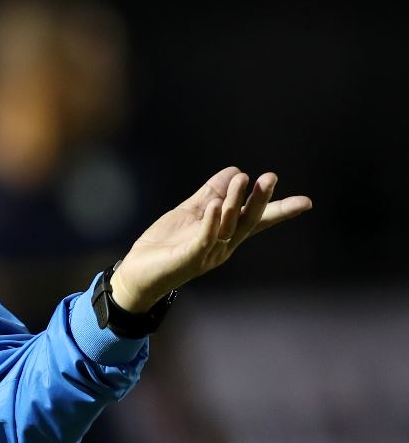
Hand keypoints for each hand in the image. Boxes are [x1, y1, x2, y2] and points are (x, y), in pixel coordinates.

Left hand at [110, 167, 312, 311]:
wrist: (137, 273)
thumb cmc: (165, 245)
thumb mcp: (190, 213)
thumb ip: (209, 194)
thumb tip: (234, 170)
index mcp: (225, 235)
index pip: (256, 220)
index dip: (279, 210)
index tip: (306, 202)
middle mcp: (222, 246)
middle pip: (247, 221)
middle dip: (260, 200)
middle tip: (270, 178)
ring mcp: (207, 253)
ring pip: (228, 226)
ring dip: (236, 202)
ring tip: (242, 179)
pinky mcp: (189, 257)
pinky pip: (205, 238)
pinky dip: (211, 221)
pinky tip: (216, 204)